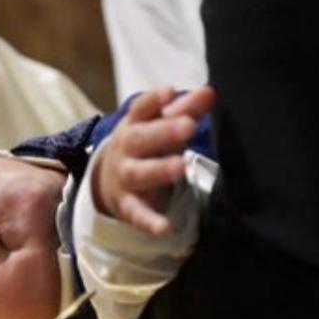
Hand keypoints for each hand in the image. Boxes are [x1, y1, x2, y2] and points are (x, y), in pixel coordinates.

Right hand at [91, 86, 215, 235]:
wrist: (108, 181)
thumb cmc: (145, 145)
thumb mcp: (159, 125)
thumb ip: (184, 109)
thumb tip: (209, 91)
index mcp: (134, 125)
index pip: (141, 109)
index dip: (153, 101)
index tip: (169, 92)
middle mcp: (126, 150)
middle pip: (141, 139)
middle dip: (163, 132)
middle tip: (188, 126)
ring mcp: (125, 178)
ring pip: (139, 174)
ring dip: (159, 170)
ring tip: (181, 167)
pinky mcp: (129, 206)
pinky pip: (138, 214)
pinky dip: (150, 221)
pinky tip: (165, 227)